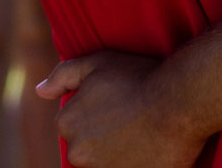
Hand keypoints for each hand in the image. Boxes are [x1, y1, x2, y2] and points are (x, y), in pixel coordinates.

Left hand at [40, 52, 204, 167]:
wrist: (181, 99)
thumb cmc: (141, 77)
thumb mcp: (99, 63)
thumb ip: (64, 74)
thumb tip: (40, 91)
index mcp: (67, 123)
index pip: (75, 126)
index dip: (99, 115)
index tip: (120, 107)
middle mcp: (78, 152)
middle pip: (88, 148)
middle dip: (107, 137)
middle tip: (133, 121)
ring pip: (106, 163)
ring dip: (121, 153)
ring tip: (145, 134)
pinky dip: (136, 163)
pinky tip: (151, 149)